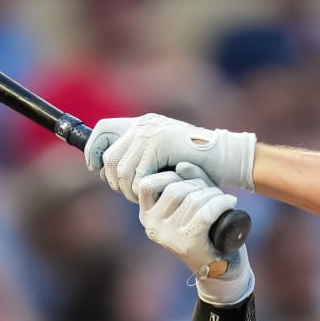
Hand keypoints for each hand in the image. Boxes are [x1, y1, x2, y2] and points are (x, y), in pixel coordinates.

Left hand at [87, 113, 255, 199]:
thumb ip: (141, 158)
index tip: (94, 167)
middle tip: (130, 192)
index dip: (93, 149)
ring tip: (142, 195)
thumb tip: (109, 170)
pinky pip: (137, 174)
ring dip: (128, 188)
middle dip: (114, 180)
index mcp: (143, 124)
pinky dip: (141, 189)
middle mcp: (143, 125)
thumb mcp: (165, 158)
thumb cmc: (200, 164)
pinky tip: (153, 193)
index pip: (103, 130)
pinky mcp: (159, 144)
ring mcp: (151, 133)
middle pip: (109, 156)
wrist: (226, 159)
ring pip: (120, 168)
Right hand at [133, 162, 253, 303]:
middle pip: (175, 188)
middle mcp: (153, 227)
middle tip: (214, 191)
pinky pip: (205, 212)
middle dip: (199, 184)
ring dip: (213, 194)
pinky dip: (221, 203)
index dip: (171, 175)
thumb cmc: (205, 232)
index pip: (148, 184)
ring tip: (223, 199)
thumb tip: (182, 166)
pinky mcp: (188, 244)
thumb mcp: (190, 203)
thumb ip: (186, 181)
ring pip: (193, 199)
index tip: (190, 181)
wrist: (219, 270)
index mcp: (147, 216)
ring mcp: (169, 237)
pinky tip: (230, 202)